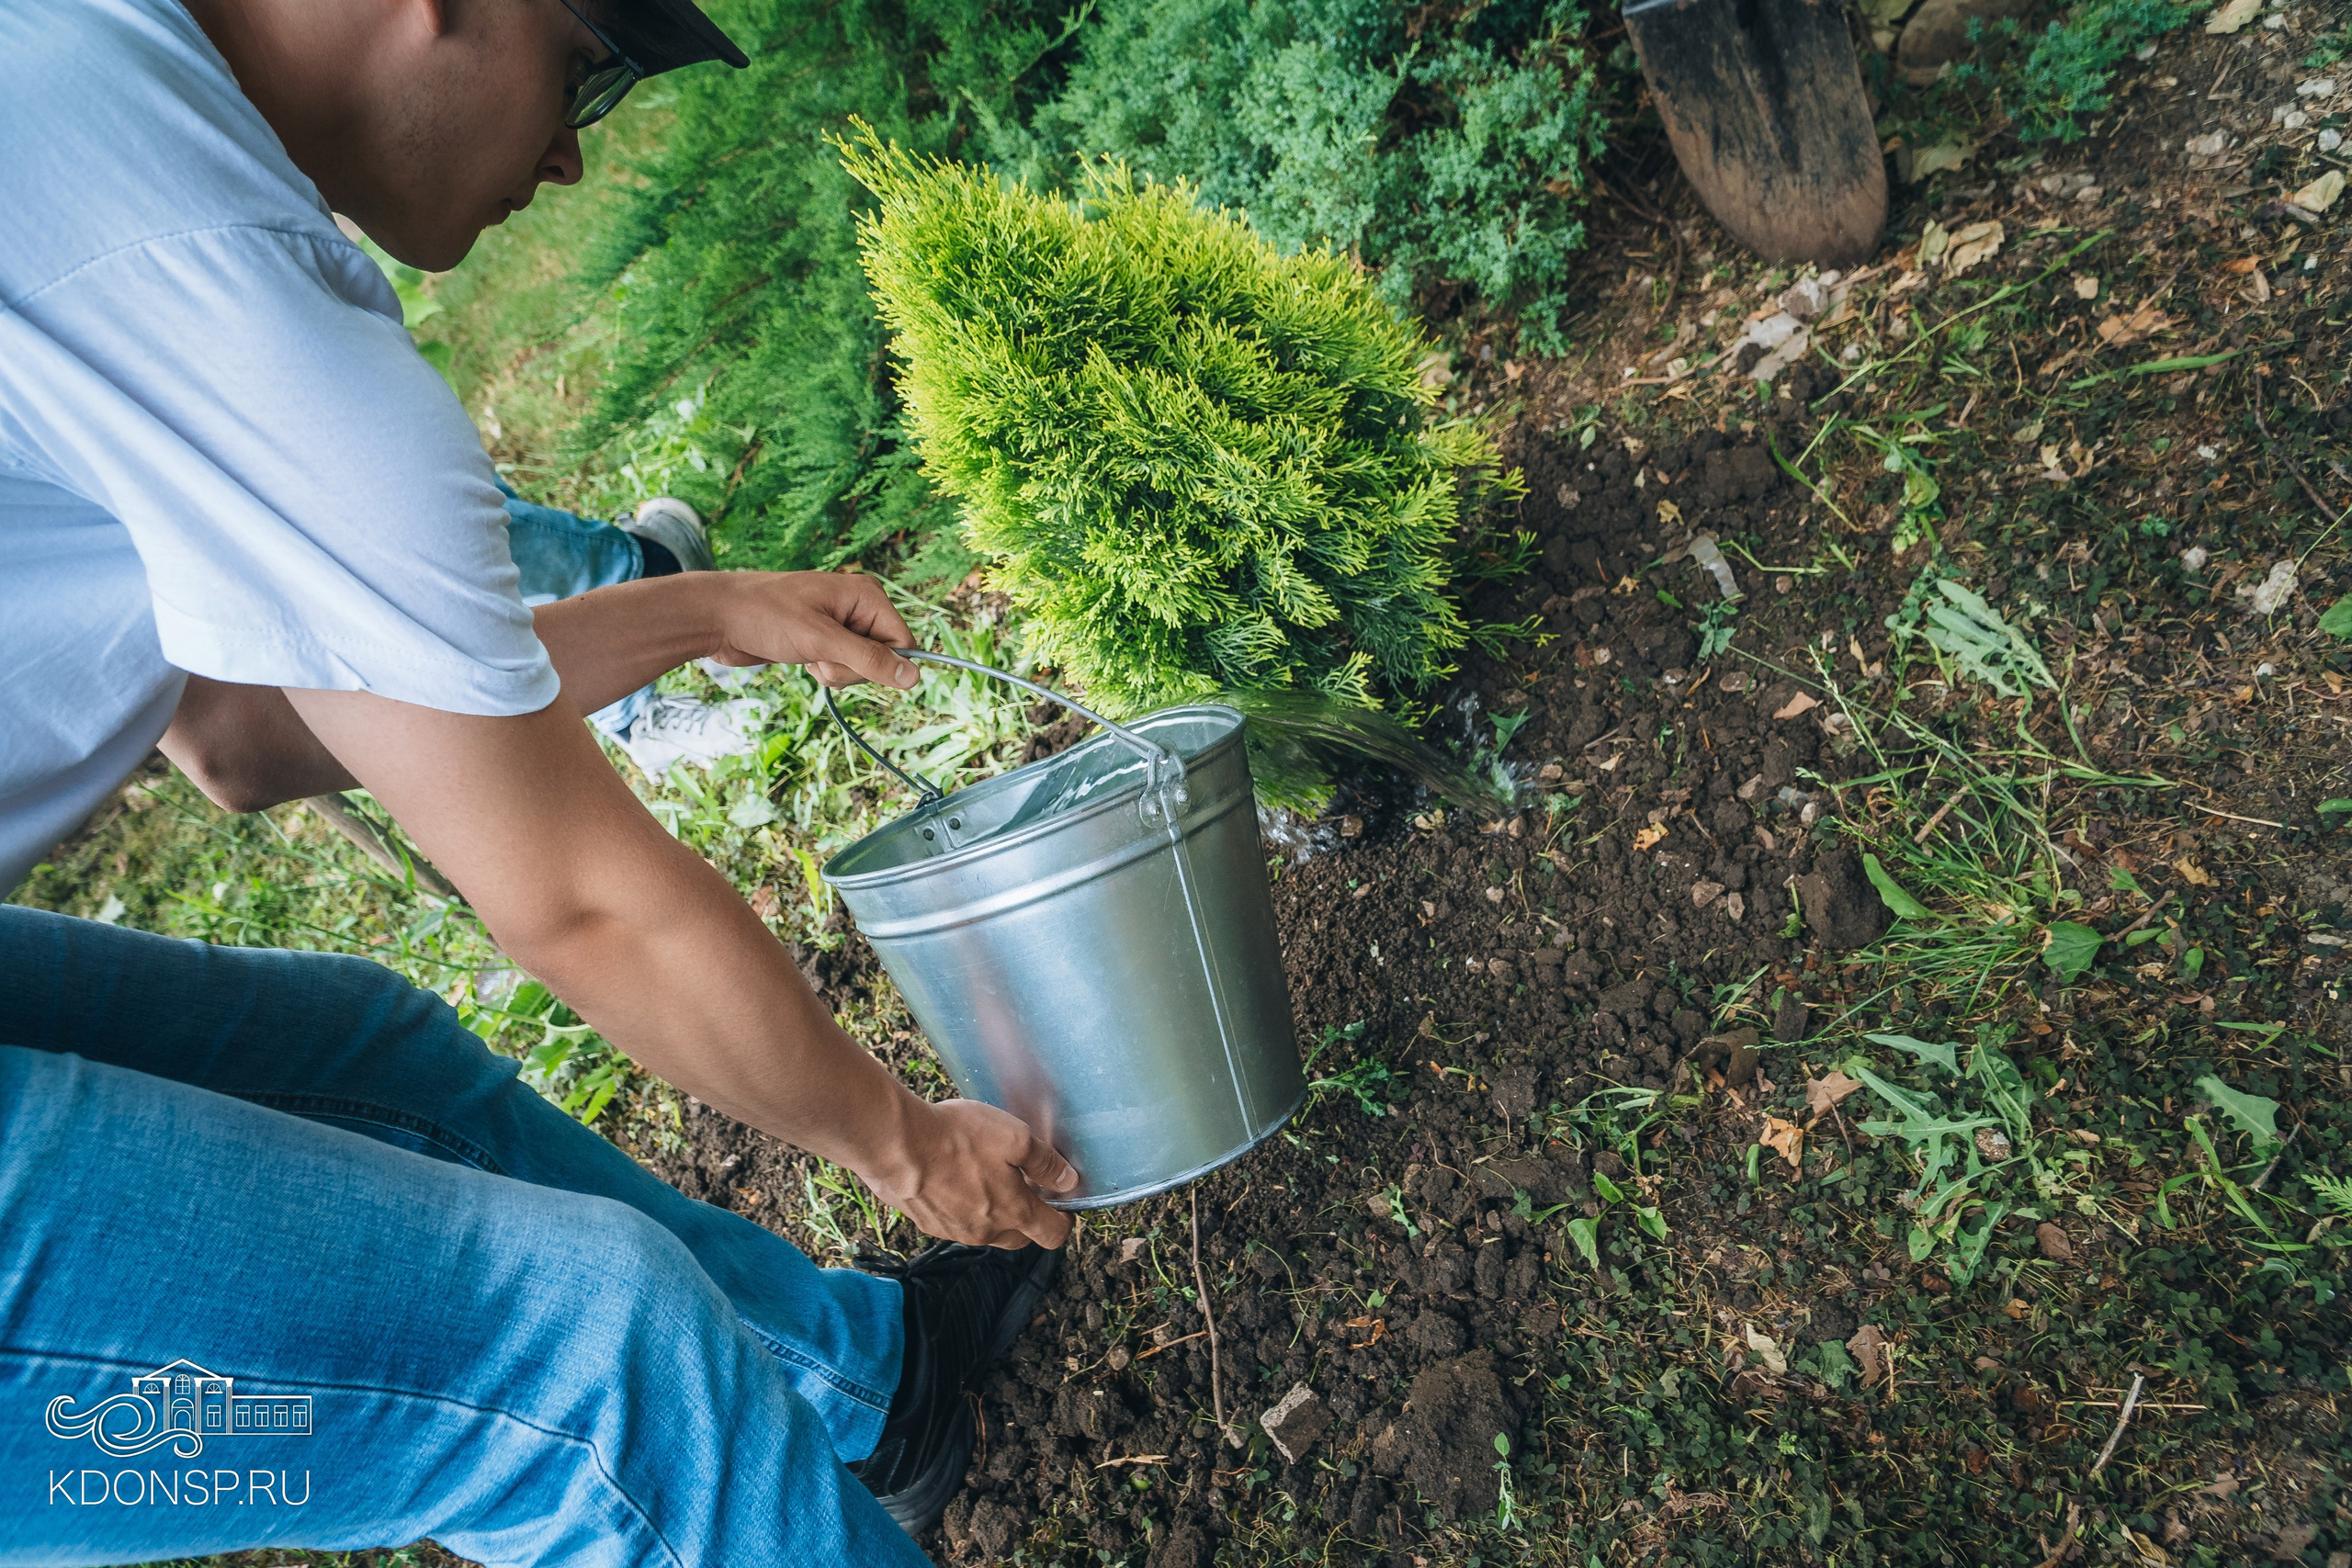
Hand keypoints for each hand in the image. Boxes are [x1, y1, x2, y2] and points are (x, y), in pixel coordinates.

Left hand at [704, 571, 920, 690]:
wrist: (718, 617)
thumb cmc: (766, 616)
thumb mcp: (821, 640)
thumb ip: (869, 660)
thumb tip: (913, 678)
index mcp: (867, 595)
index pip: (903, 641)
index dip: (882, 663)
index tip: (848, 662)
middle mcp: (858, 607)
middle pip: (883, 657)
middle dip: (852, 668)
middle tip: (819, 654)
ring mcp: (841, 624)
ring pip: (862, 667)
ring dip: (835, 672)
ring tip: (806, 654)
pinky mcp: (824, 640)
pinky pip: (842, 668)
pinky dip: (824, 670)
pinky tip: (801, 658)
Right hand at [860, 1098, 1078, 1250]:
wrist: (896, 1146)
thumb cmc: (956, 1138)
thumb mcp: (1015, 1137)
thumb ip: (1045, 1162)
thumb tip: (1068, 1181)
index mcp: (1013, 1213)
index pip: (1052, 1235)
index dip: (1064, 1221)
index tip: (1061, 1205)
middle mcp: (985, 1231)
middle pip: (1019, 1237)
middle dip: (1028, 1217)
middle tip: (1023, 1186)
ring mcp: (954, 1231)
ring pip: (986, 1230)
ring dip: (992, 1211)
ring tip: (984, 1175)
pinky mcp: (927, 1223)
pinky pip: (956, 1222)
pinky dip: (962, 1206)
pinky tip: (953, 1177)